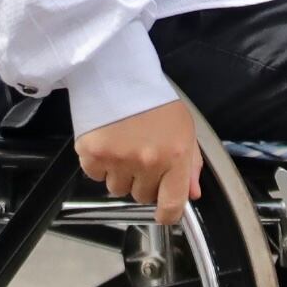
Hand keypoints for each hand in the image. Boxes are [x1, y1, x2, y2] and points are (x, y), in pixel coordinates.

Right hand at [77, 98, 203, 220]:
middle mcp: (148, 162)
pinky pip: (95, 176)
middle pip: (141, 196)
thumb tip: (192, 193)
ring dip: (119, 174)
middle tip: (140, 157)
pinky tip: (107, 143)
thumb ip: (190, 164)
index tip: (163, 213)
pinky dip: (99, 165)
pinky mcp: (93, 153)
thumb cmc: (153, 99)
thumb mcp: (183, 127)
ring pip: (117, 189)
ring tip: (122, 147)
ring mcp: (119, 159)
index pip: (172, 204)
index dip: (167, 214)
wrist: (118, 72)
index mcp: (175, 156)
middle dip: (142, 182)